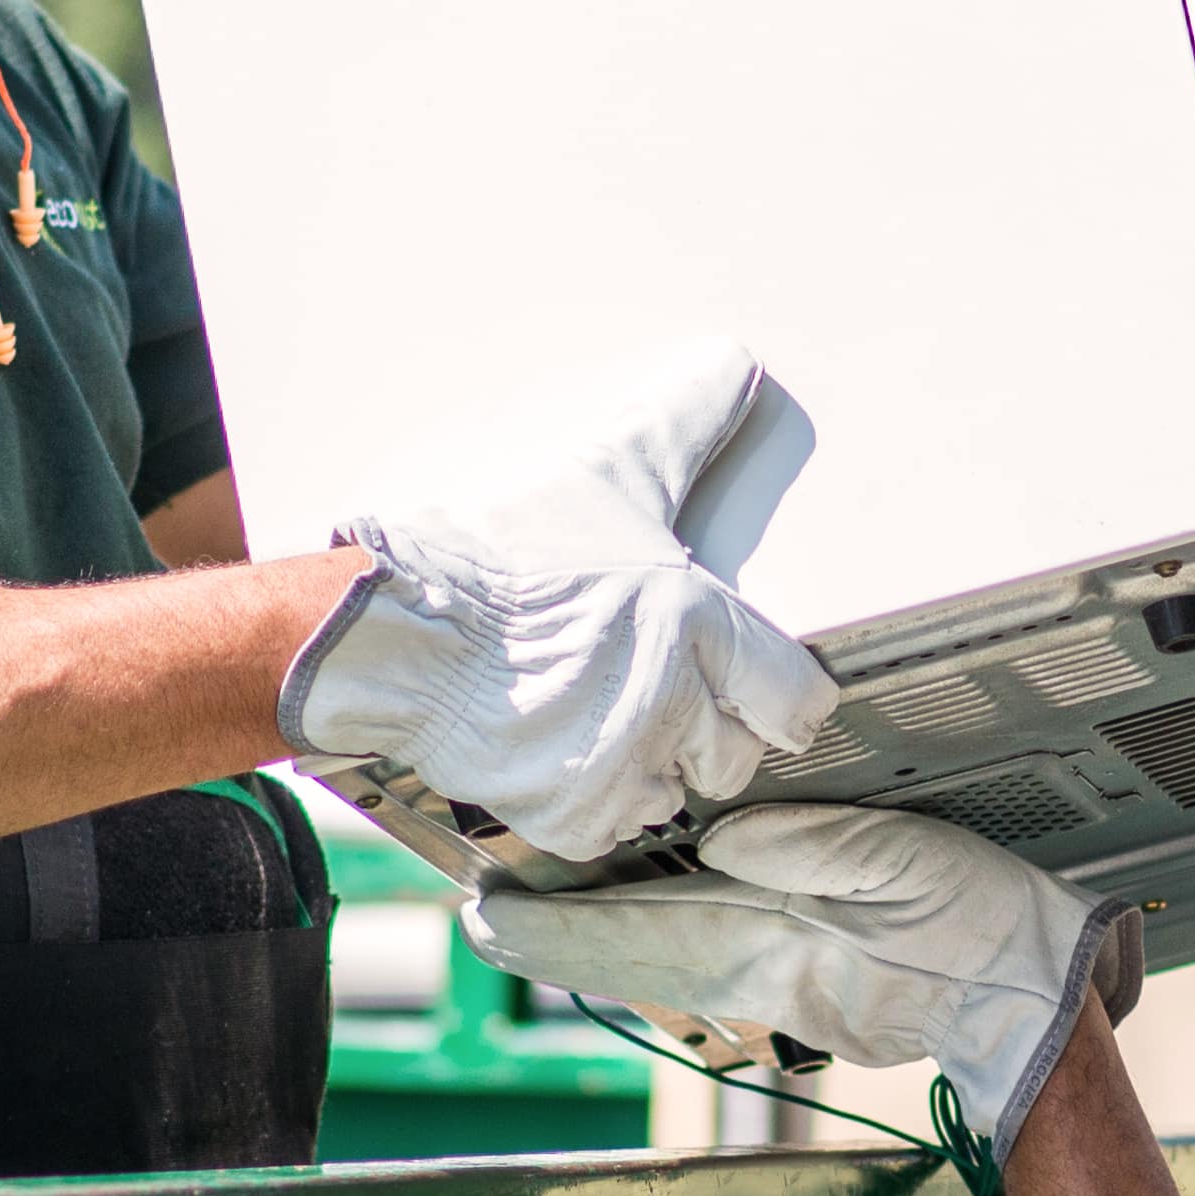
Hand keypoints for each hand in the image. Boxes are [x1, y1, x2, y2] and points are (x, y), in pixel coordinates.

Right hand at [275, 347, 841, 861]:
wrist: (397, 629)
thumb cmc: (500, 556)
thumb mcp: (605, 478)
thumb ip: (682, 430)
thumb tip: (732, 364)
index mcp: (700, 624)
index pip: (797, 700)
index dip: (773, 698)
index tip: (750, 697)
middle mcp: (675, 702)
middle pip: (734, 755)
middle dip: (697, 733)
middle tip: (643, 698)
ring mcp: (624, 765)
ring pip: (672, 796)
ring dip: (640, 771)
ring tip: (588, 721)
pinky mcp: (573, 814)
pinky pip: (609, 831)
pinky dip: (582, 806)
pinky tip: (549, 753)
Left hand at [467, 804, 1128, 1148]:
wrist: (1033, 1002)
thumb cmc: (984, 926)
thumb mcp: (905, 860)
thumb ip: (810, 847)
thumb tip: (716, 838)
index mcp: (780, 946)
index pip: (643, 933)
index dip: (561, 926)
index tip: (490, 916)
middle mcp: (764, 977)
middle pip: (635, 956)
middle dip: (556, 940)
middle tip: (478, 920)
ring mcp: (781, 990)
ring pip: (661, 964)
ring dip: (593, 946)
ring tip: (528, 924)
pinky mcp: (802, 988)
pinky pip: (702, 965)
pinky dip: (648, 949)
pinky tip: (625, 935)